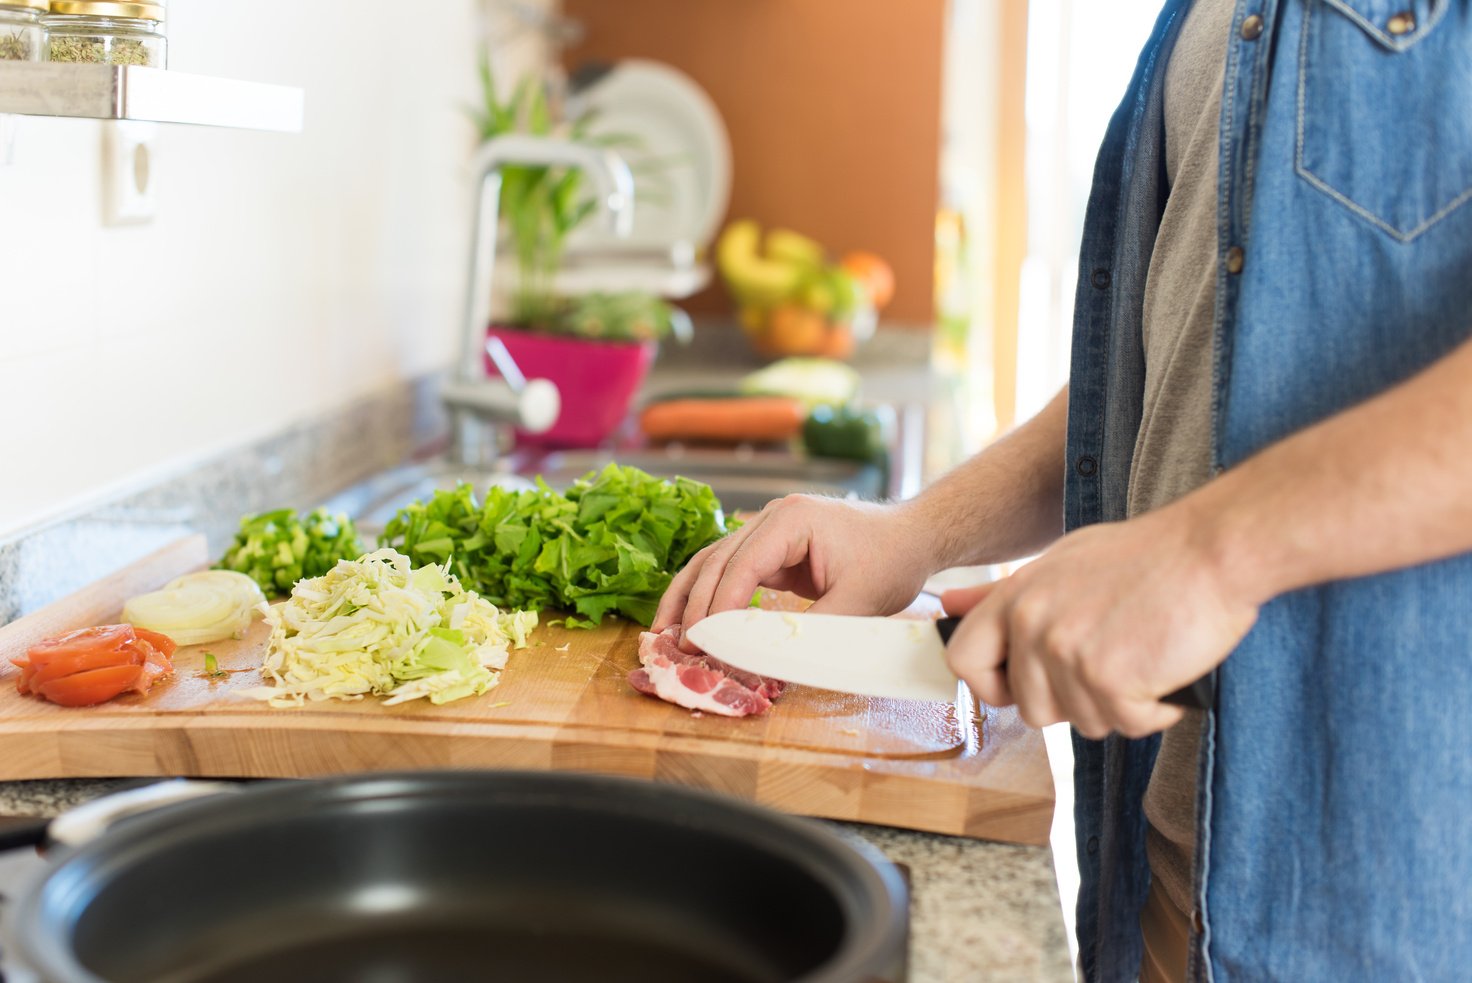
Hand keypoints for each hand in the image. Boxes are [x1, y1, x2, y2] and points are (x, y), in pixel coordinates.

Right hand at [654, 495, 933, 641]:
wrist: (913, 538)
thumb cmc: (892, 561)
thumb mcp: (858, 602)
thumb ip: (812, 629)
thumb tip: (768, 659)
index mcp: (791, 520)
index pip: (741, 564)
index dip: (718, 605)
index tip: (702, 641)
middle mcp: (772, 518)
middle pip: (718, 560)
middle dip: (695, 604)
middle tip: (678, 646)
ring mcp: (768, 530)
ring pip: (714, 561)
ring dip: (689, 597)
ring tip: (664, 631)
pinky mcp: (772, 548)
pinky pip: (732, 570)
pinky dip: (711, 594)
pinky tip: (693, 620)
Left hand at [940, 508, 1258, 737]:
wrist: (1210, 550)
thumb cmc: (1144, 558)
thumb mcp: (1060, 563)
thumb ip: (1001, 595)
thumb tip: (946, 605)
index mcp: (1016, 596)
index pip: (963, 660)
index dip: (993, 686)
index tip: (1028, 684)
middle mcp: (1032, 624)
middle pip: (1031, 709)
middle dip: (1074, 702)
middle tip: (1113, 663)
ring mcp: (1068, 652)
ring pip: (1084, 723)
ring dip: (1121, 704)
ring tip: (1144, 656)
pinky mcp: (1109, 679)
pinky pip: (1127, 725)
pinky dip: (1156, 709)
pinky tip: (1167, 668)